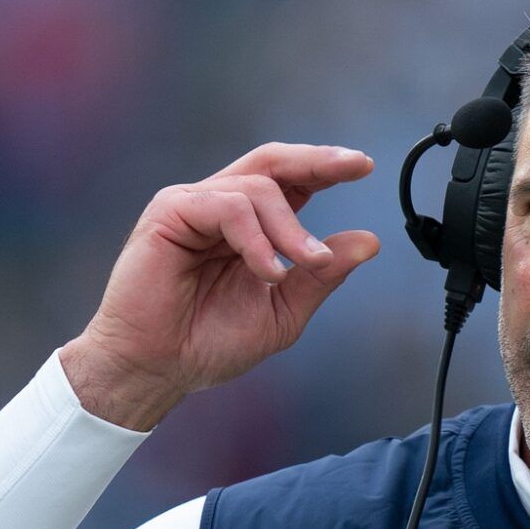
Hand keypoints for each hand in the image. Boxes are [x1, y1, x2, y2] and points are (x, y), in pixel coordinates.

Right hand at [61, 143, 380, 429]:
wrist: (159, 368)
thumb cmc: (209, 342)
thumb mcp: (283, 311)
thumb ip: (321, 276)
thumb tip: (370, 241)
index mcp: (249, 226)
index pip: (291, 181)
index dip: (325, 167)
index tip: (364, 166)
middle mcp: (221, 207)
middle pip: (273, 161)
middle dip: (318, 160)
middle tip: (356, 166)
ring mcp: (193, 205)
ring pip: (258, 188)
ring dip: (292, 229)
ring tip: (309, 263)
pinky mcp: (169, 213)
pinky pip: (228, 207)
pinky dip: (257, 238)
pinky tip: (268, 271)